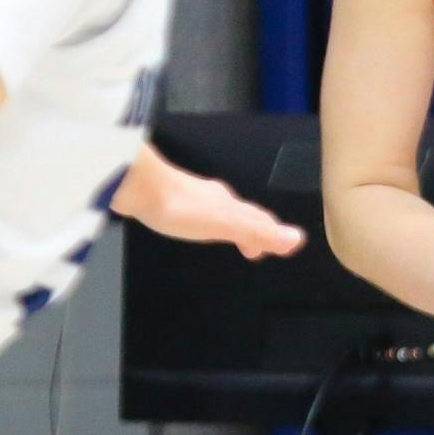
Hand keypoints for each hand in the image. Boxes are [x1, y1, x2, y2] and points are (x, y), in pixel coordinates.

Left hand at [111, 146, 305, 259]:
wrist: (137, 186)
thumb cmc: (178, 206)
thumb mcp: (223, 224)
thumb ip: (256, 232)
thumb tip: (296, 239)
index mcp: (229, 205)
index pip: (258, 219)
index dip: (271, 234)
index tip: (280, 249)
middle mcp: (214, 198)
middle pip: (241, 214)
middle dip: (252, 230)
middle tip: (256, 247)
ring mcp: (192, 197)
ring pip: (219, 211)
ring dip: (229, 225)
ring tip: (230, 236)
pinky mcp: (170, 199)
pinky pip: (196, 211)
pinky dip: (205, 220)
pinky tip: (193, 222)